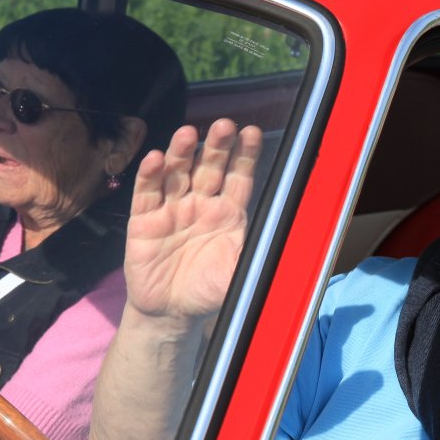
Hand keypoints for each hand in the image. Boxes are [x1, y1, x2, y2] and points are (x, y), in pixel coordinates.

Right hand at [124, 119, 262, 322]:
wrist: (172, 313)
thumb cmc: (210, 291)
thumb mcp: (241, 274)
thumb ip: (260, 254)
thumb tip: (295, 240)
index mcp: (229, 213)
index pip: (239, 177)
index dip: (245, 155)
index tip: (252, 133)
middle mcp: (201, 204)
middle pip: (209, 168)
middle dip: (216, 146)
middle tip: (224, 125)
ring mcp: (172, 210)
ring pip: (177, 174)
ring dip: (181, 153)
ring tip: (188, 134)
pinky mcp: (144, 221)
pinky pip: (146, 194)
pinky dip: (150, 176)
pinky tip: (155, 159)